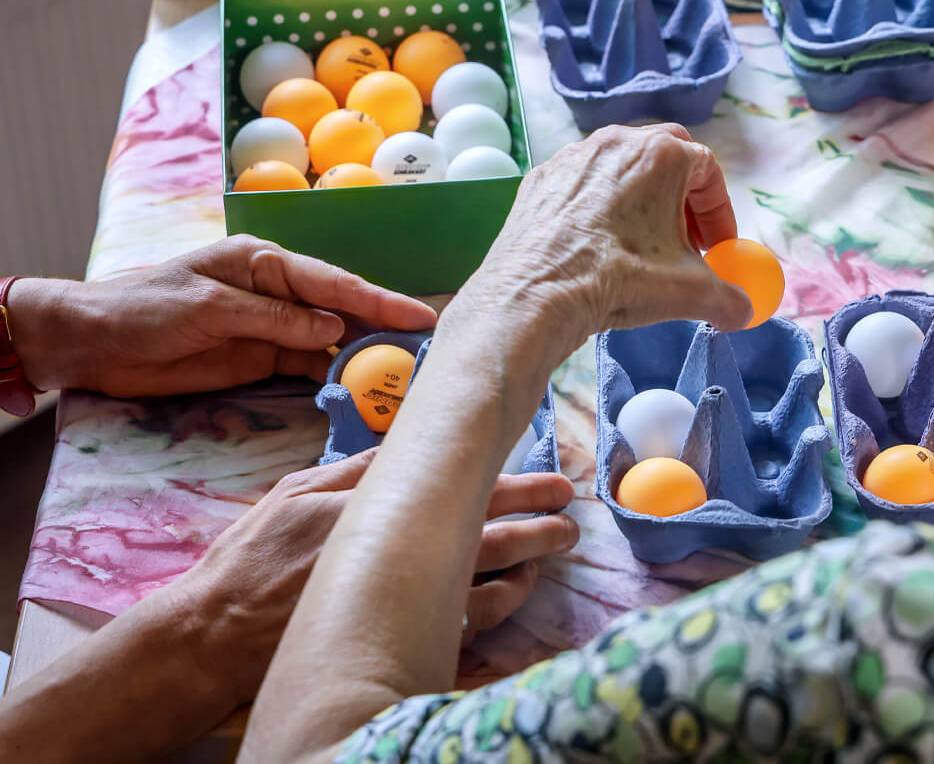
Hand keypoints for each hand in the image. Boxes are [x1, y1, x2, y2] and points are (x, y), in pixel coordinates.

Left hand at [8, 235, 436, 395]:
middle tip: (431, 349)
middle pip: (344, 309)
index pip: (334, 283)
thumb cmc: (144, 309)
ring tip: (410, 372)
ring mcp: (273, 327)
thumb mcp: (209, 309)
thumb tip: (332, 329)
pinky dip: (340, 376)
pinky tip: (367, 387)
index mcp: (266, 263)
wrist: (94, 342)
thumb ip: (274, 319)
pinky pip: (312, 366)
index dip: (381, 301)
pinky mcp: (263, 359)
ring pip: (334, 340)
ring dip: (369, 355)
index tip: (421, 317)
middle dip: (386, 327)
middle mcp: (278, 291)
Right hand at [181, 458, 575, 704]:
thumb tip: (406, 446)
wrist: (210, 638)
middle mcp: (386, 552)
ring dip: (527, 559)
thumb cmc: (247, 562)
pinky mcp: (395, 642)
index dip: (499, 473)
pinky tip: (519, 590)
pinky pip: (464, 626)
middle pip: (476, 528)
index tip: (537, 466)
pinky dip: (498, 606)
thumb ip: (351, 472)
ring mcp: (393, 602)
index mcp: (362, 507)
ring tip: (558, 543)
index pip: (445, 481)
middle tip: (567, 501)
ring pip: (482, 578)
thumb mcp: (291, 495)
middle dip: (530, 512)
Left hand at [446, 124, 752, 354]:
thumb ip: (729, 300)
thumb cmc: (617, 280)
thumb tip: (743, 312)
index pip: (709, 172)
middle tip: (685, 241)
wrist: (534, 296)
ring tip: (641, 246)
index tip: (718, 249)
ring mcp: (574, 157)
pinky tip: (597, 247)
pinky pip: (582, 185)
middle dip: (684, 198)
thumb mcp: (690, 294)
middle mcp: (617, 142)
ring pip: (622, 168)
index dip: (719, 214)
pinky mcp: (541, 178)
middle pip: (667, 157)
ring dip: (641, 201)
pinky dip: (599, 208)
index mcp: (661, 155)